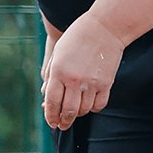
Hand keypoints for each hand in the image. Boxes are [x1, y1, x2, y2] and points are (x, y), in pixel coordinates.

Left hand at [42, 15, 123, 130]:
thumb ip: (51, 73)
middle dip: (63, 122)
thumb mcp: (58, 52)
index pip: (51, 101)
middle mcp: (74, 80)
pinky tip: (89, 105)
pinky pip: (99, 105)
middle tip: (62, 125)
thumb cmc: (78, 37)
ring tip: (75, 114)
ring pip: (83, 110)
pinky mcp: (106, 84)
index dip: (50, 115)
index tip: (51, 122)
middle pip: (67, 111)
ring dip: (78, 115)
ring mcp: (91, 83)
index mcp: (58, 71)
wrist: (105, 27)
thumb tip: (46, 96)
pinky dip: (94, 109)